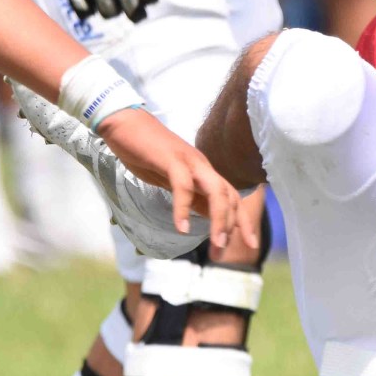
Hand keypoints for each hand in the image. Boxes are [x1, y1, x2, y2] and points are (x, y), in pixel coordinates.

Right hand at [95, 107, 242, 248]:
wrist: (124, 124)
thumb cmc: (146, 153)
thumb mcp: (172, 181)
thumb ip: (190, 196)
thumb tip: (203, 218)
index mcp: (205, 173)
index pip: (233, 198)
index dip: (244, 222)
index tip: (251, 244)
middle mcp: (203, 167)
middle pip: (229, 197)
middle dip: (231, 226)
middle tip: (223, 252)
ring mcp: (189, 162)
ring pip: (216, 192)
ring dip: (218, 220)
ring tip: (215, 244)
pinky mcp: (171, 159)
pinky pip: (183, 186)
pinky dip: (184, 208)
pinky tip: (181, 228)